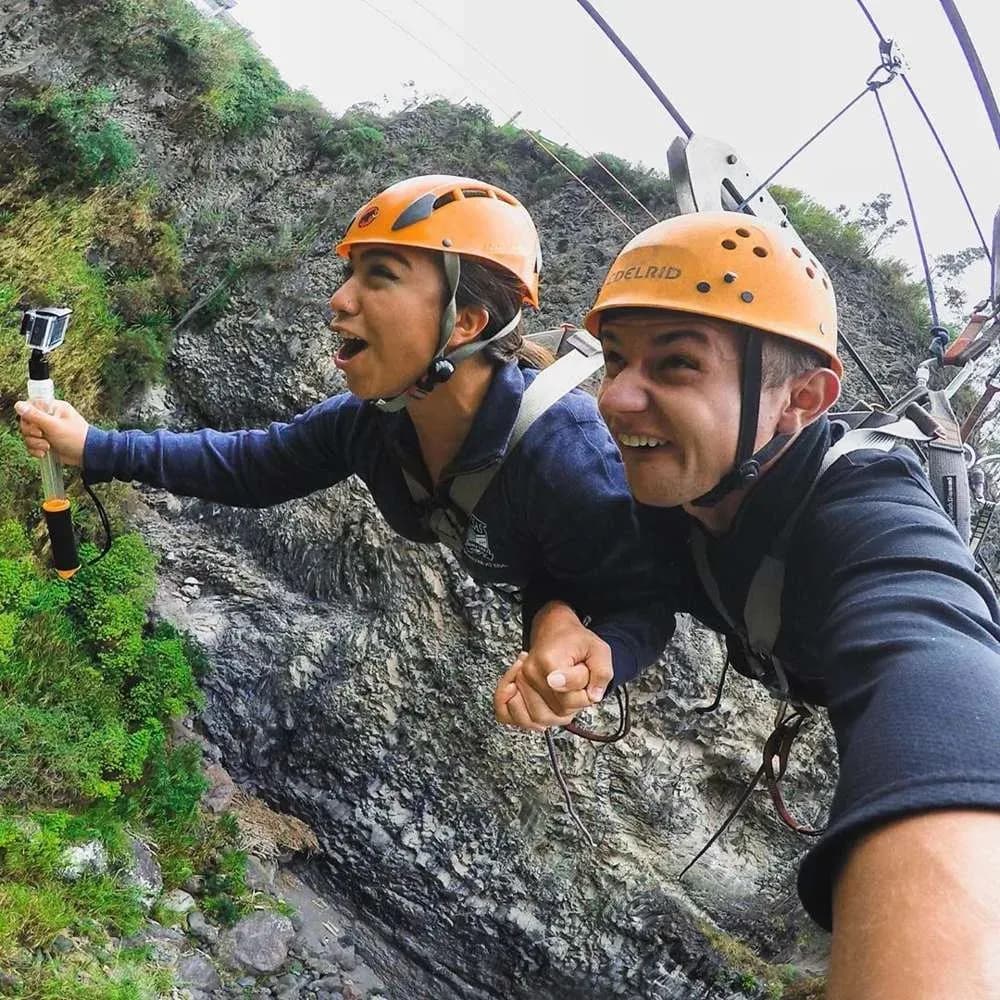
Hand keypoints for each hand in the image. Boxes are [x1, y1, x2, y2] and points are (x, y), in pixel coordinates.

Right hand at [14, 399, 88, 466]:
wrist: (87, 455)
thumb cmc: (75, 437)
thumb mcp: (54, 425)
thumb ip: (35, 416)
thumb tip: (18, 405)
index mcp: (52, 408)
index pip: (30, 406)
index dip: (27, 416)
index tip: (35, 423)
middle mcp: (48, 417)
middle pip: (26, 422)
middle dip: (31, 432)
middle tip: (42, 435)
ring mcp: (46, 430)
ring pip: (27, 435)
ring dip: (34, 443)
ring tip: (47, 447)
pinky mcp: (45, 442)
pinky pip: (32, 445)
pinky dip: (36, 450)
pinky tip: (45, 453)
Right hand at [493, 603, 613, 729]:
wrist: (555, 630)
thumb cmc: (575, 640)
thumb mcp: (599, 651)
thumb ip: (601, 673)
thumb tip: (592, 696)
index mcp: (550, 662)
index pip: (570, 698)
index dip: (586, 693)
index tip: (587, 678)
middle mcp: (531, 672)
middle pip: (556, 711)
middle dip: (574, 704)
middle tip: (577, 684)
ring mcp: (522, 681)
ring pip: (539, 718)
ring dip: (557, 713)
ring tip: (565, 695)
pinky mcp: (516, 687)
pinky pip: (511, 714)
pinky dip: (526, 719)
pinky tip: (540, 714)